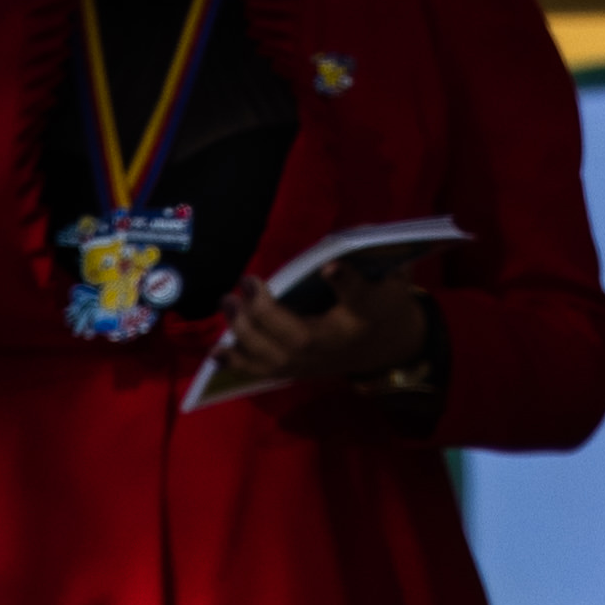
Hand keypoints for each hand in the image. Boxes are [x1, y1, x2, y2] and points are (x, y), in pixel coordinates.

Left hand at [199, 259, 429, 406]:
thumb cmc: (381, 303)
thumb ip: (372, 256)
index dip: (345, 281)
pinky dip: (238, 361)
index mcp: (366, 313)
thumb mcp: (388, 276)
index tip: (330, 266)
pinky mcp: (298, 371)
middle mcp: (337, 342)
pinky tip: (216, 350)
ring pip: (276, 356)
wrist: (384, 345)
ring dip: (246, 331)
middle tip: (247, 281)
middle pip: (301, 336)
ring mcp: (315, 362)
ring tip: (229, 302)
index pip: (358, 296)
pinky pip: (264, 371)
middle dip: (267, 312)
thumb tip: (353, 234)